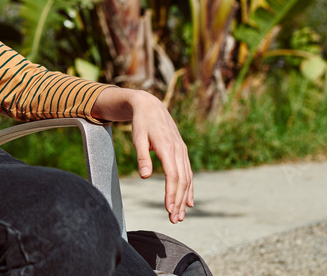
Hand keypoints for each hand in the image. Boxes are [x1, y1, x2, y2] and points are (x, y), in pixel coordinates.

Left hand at [91, 87, 193, 223]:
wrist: (150, 106)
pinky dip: (189, 188)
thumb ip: (142, 156)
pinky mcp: (182, 151)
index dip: (172, 194)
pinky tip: (188, 202)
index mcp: (168, 147)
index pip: (173, 176)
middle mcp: (179, 150)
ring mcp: (182, 151)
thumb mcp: (138, 137)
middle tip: (174, 219)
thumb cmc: (141, 122)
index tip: (169, 209)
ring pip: (187, 178)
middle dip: (179, 201)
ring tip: (179, 215)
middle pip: (182, 181)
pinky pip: (188, 173)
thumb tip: (145, 176)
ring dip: (184, 198)